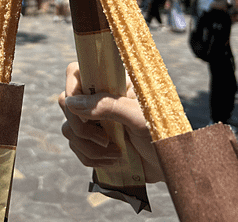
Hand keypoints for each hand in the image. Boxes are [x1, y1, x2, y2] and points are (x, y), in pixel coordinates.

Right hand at [59, 62, 164, 182]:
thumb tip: (71, 102)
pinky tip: (113, 162)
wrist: (170, 166)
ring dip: (89, 147)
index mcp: (111, 84)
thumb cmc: (162, 134)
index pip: (77, 72)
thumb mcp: (137, 116)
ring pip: (69, 128)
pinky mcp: (94, 143)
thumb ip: (106, 106)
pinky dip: (90, 158)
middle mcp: (99, 99)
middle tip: (104, 139)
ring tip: (115, 154)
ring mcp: (95, 121)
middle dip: (81, 126)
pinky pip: (76, 148)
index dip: (72, 89)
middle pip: (66, 102)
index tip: (80, 110)